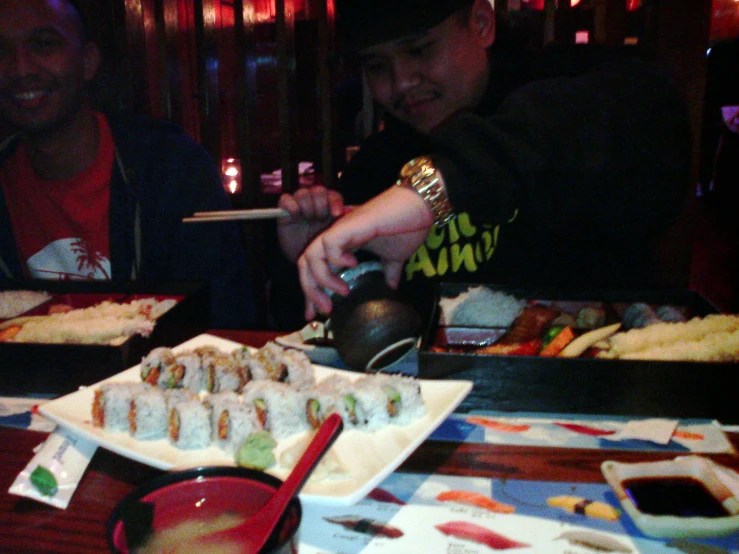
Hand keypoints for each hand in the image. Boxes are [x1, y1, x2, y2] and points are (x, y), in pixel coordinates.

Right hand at [277, 186, 345, 261]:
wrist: (306, 264)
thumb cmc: (322, 251)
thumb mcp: (335, 238)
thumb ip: (342, 225)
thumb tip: (350, 212)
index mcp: (328, 209)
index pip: (333, 195)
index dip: (335, 201)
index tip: (337, 214)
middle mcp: (314, 206)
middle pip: (318, 191)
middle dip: (320, 203)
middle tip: (319, 218)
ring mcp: (299, 208)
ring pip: (303, 193)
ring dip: (306, 204)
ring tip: (307, 218)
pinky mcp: (284, 213)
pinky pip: (285, 199)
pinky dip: (290, 204)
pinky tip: (295, 215)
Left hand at [297, 185, 433, 319]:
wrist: (420, 204)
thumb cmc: (408, 226)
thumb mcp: (395, 256)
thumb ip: (389, 271)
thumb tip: (391, 288)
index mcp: (343, 245)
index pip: (315, 268)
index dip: (313, 292)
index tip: (318, 313)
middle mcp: (337, 237)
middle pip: (305, 263)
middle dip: (310, 291)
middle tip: (325, 310)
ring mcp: (342, 230)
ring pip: (311, 255)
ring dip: (322, 279)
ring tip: (342, 291)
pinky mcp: (351, 224)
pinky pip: (329, 243)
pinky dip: (335, 258)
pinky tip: (352, 263)